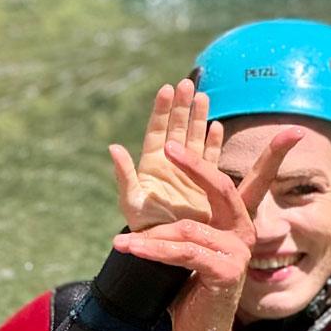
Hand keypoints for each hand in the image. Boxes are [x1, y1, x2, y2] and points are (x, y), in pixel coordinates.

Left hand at [109, 79, 223, 229]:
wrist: (164, 246)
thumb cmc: (142, 225)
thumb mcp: (131, 200)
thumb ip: (124, 175)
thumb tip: (113, 147)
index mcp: (152, 163)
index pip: (157, 130)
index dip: (162, 110)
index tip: (166, 89)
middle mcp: (171, 164)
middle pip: (177, 128)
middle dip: (182, 106)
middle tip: (187, 84)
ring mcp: (188, 172)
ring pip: (194, 138)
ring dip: (198, 118)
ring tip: (203, 96)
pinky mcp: (204, 185)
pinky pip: (210, 159)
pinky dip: (213, 144)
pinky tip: (216, 127)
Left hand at [111, 129, 303, 330]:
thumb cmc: (185, 292)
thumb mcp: (177, 251)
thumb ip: (171, 228)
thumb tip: (145, 199)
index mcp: (233, 224)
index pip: (220, 184)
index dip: (201, 161)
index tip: (177, 142)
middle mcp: (242, 233)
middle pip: (220, 190)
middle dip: (194, 166)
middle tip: (167, 147)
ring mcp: (238, 252)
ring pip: (187, 230)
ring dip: (150, 238)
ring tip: (122, 245)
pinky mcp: (226, 270)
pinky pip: (184, 252)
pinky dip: (155, 251)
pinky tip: (133, 250)